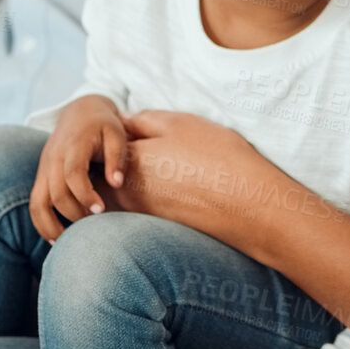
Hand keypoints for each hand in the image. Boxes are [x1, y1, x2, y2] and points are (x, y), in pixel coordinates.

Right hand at [32, 96, 128, 241]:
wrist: (79, 112)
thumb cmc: (102, 125)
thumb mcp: (116, 133)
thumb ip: (116, 157)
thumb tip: (116, 183)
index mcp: (73, 145)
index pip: (73, 174)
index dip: (85, 195)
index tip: (101, 210)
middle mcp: (53, 158)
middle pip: (56, 193)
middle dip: (74, 214)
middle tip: (95, 225)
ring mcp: (44, 168)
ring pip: (38, 203)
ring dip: (50, 226)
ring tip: (68, 243)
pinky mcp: (41, 177)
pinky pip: (35, 204)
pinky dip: (42, 223)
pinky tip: (56, 238)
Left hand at [106, 110, 284, 242]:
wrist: (249, 205)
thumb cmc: (218, 156)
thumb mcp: (180, 123)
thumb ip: (144, 120)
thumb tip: (123, 121)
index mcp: (128, 160)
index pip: (100, 146)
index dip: (110, 134)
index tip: (129, 128)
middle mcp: (126, 191)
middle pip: (105, 173)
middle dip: (114, 159)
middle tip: (149, 146)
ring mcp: (140, 214)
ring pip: (122, 191)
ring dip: (134, 177)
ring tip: (169, 164)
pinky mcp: (157, 228)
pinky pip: (140, 206)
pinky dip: (150, 194)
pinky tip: (180, 184)